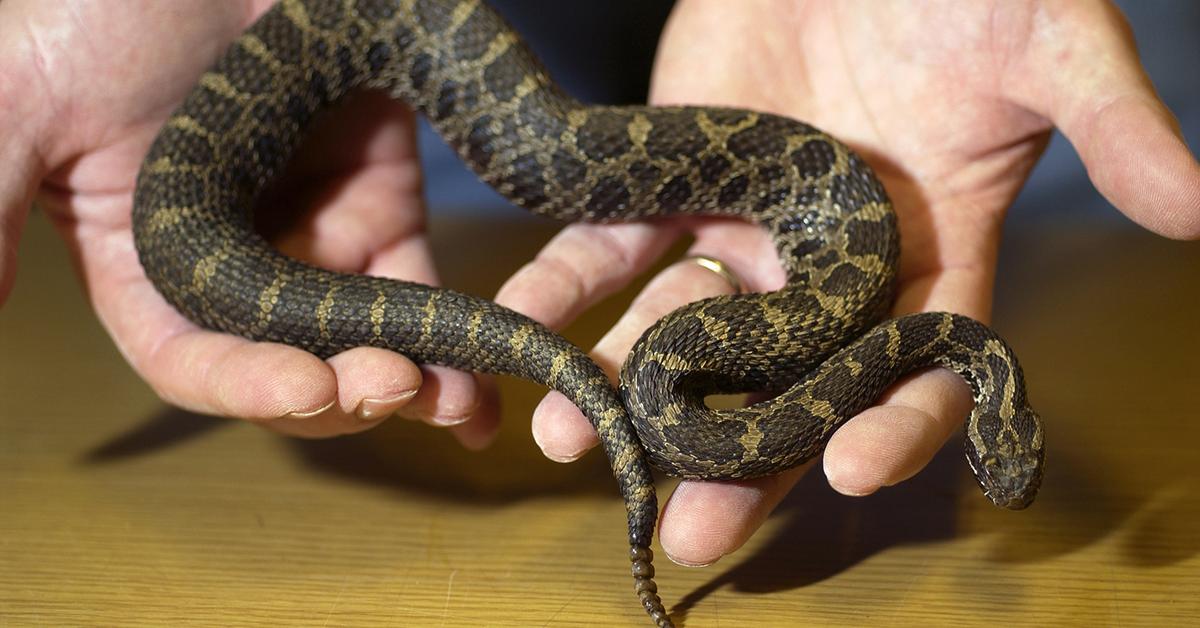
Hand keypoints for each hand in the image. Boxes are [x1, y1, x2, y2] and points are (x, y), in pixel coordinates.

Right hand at [0, 0, 494, 443]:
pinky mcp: (381, 207)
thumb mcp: (25, 101)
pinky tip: (490, 373)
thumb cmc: (106, 9)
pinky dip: (460, 333)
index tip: (303, 389)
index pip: (196, 359)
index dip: (247, 386)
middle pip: (295, 368)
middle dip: (346, 391)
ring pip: (368, 342)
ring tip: (459, 397)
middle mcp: (238, 271)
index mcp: (152, 269)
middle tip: (396, 385)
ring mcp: (315, 242)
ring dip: (417, 381)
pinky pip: (423, 286)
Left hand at [498, 0, 1199, 566]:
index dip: (898, 421)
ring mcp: (742, 231)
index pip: (919, 365)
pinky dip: (568, 286)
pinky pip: (612, 248)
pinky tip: (527, 326)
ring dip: (629, 385)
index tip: (855, 467)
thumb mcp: (1048, 40)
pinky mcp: (671, 184)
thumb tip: (1199, 208)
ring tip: (575, 440)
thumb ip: (1110, 122)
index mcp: (928, 254)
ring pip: (684, 329)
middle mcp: (825, 265)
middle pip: (784, 381)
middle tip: (695, 521)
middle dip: (740, 451)